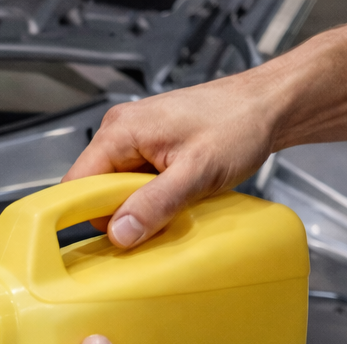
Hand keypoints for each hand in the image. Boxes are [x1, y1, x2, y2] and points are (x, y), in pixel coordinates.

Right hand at [62, 68, 285, 247]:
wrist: (269, 105)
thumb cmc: (239, 124)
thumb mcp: (196, 172)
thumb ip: (154, 204)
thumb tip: (118, 233)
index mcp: (120, 130)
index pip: (77, 183)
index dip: (91, 213)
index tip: (116, 234)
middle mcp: (120, 130)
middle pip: (95, 188)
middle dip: (122, 210)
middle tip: (160, 212)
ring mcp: (134, 137)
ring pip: (117, 187)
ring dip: (141, 204)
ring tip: (176, 197)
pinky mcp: (150, 145)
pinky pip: (135, 181)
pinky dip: (152, 195)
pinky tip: (177, 192)